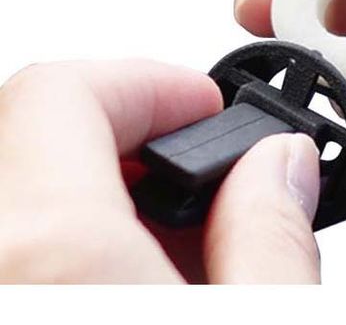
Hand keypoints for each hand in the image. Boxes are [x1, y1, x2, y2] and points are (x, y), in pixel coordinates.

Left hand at [0, 60, 320, 282]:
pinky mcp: (10, 303)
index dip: (144, 82)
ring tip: (178, 240)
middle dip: (132, 136)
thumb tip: (280, 165)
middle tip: (198, 174)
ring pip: (27, 186)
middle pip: (39, 132)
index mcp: (52, 261)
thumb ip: (273, 239)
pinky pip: (20, 240)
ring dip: (107, 191)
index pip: (62, 93)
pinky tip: (136, 274)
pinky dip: (76, 236)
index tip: (199, 105)